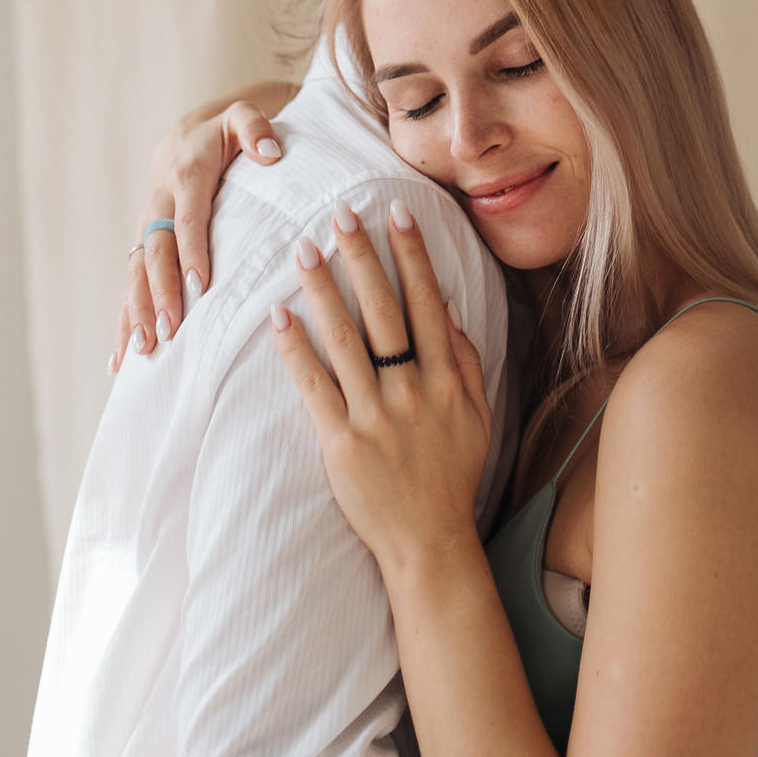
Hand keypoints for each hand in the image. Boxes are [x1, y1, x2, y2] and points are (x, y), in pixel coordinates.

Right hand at [111, 87, 291, 368]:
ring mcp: (146, 227)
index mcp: (185, 175)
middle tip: (169, 330)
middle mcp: (158, 203)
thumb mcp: (245, 116)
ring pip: (136, 273)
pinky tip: (120, 359)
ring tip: (143, 351)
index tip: (197, 285)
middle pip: (155, 252)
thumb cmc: (227, 130)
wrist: (189, 133)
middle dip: (159, 292)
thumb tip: (271, 153)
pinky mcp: (142, 246)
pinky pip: (130, 284)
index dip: (190, 250)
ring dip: (136, 312)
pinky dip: (123, 320)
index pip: (188, 218)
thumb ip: (256, 129)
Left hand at [272, 202, 491, 573]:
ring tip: (303, 250)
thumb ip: (465, 362)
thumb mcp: (477, 416)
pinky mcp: (340, 442)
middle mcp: (411, 389)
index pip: (425, 301)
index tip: (395, 213)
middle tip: (340, 213)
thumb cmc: (453, 478)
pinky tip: (280, 317)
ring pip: (344, 338)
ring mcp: (374, 415)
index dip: (410, 254)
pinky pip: (314, 385)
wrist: (429, 543)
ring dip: (323, 288)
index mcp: (445, 379)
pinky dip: (296, 349)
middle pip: (383, 308)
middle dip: (361, 255)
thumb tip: (444, 310)